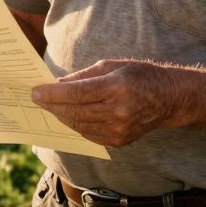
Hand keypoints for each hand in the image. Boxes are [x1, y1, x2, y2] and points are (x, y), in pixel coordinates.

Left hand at [31, 59, 179, 146]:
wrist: (170, 99)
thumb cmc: (140, 76)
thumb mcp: (113, 65)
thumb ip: (84, 76)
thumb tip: (59, 85)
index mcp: (116, 88)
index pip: (76, 94)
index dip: (52, 94)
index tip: (35, 91)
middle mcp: (118, 112)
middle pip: (74, 112)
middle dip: (51, 105)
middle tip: (36, 99)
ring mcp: (119, 130)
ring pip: (79, 125)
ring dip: (61, 116)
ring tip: (49, 106)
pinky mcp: (119, 141)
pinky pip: (89, 134)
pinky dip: (75, 124)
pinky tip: (67, 116)